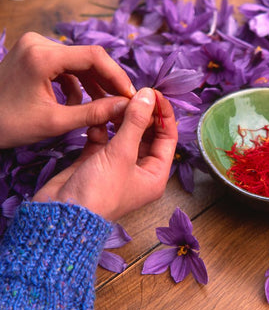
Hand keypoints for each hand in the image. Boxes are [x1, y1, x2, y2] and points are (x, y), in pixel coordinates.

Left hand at [0, 32, 135, 148]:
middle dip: (107, 81)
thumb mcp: (55, 122)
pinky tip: (77, 103)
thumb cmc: (8, 125)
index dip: (117, 76)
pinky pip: (66, 66)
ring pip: (79, 62)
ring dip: (93, 84)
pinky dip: (76, 83)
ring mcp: (35, 46)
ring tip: (103, 106)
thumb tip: (126, 107)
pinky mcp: (34, 54)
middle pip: (88, 58)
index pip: (94, 56)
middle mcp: (39, 43)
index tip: (131, 95)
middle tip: (123, 102)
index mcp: (42, 56)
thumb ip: (94, 113)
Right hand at [33, 88, 177, 220]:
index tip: (154, 93)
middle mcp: (139, 170)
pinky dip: (101, 129)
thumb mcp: (122, 154)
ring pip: (124, 134)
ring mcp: (117, 165)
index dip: (163, 114)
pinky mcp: (96, 161)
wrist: (60, 216)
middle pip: (147, 134)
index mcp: (155, 174)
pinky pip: (104, 139)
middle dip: (140, 114)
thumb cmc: (98, 192)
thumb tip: (149, 95)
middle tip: (131, 95)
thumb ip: (136, 122)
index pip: (168, 137)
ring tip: (114, 103)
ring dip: (120, 118)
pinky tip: (96, 121)